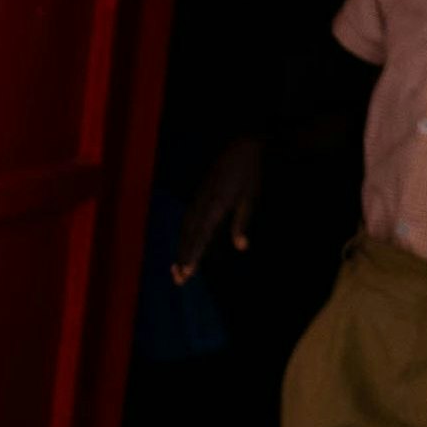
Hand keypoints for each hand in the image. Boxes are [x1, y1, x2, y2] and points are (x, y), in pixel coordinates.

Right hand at [172, 134, 263, 282]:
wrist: (239, 146)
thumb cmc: (248, 173)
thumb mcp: (250, 197)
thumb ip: (242, 223)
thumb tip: (241, 247)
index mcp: (216, 205)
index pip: (202, 235)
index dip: (194, 255)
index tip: (188, 272)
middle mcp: (203, 204)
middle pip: (189, 236)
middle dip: (183, 258)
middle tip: (178, 280)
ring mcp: (198, 199)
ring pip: (185, 229)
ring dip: (180, 250)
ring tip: (176, 270)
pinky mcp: (198, 196)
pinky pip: (187, 220)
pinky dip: (183, 236)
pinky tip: (183, 246)